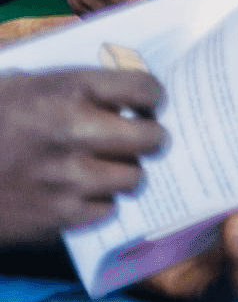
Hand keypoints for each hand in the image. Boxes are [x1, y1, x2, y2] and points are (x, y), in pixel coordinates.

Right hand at [0, 68, 165, 245]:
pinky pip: (104, 211)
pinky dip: (99, 204)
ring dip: (126, 173)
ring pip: (132, 178)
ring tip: (112, 168)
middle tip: (145, 138)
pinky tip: (83, 194)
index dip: (154, 96)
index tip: (151, 104)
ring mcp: (64, 178)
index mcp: (66, 90)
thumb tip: (120, 93)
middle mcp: (72, 131)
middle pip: (149, 138)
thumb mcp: (21, 84)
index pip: (143, 88)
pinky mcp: (52, 217)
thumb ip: (72, 86)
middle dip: (152, 137)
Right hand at [41, 0, 186, 15]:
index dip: (164, 13)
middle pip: (128, 24)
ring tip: (155, 2)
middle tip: (173, 4)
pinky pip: (103, 18)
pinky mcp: (76, 4)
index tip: (181, 7)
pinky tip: (134, 1)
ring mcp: (79, 3)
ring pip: (115, 25)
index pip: (141, 14)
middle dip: (153, 17)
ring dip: (136, 18)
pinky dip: (121, 14)